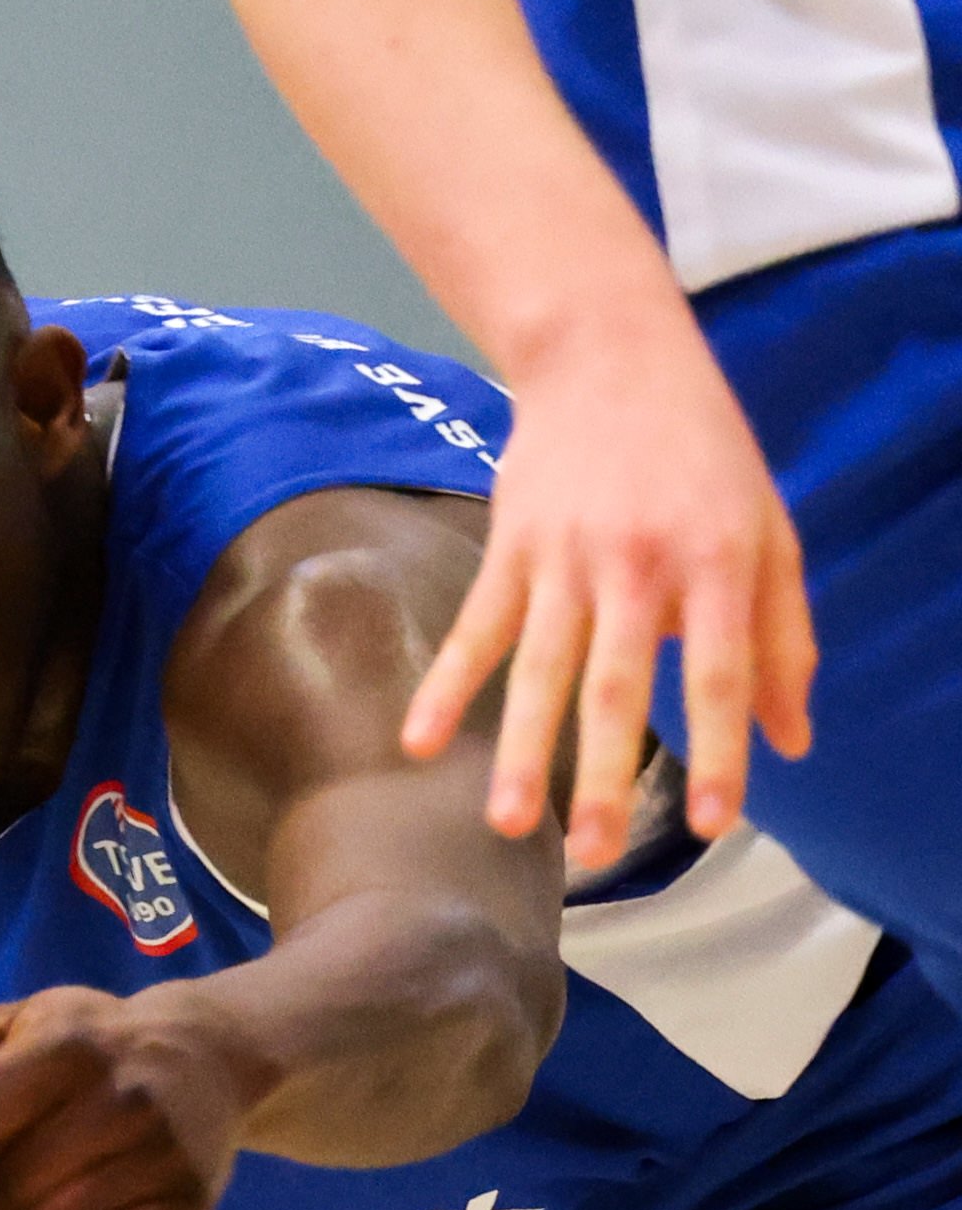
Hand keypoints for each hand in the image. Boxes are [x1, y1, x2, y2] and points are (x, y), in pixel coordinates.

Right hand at [400, 286, 812, 868]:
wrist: (611, 354)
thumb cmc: (703, 451)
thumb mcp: (770, 530)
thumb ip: (785, 637)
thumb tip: (792, 741)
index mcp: (716, 558)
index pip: (717, 669)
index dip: (718, 748)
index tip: (712, 821)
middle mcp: (637, 563)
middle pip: (616, 685)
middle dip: (603, 775)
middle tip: (595, 854)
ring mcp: (564, 558)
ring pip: (540, 669)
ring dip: (522, 750)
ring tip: (508, 823)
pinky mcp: (509, 549)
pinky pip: (475, 630)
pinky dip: (444, 686)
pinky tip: (417, 743)